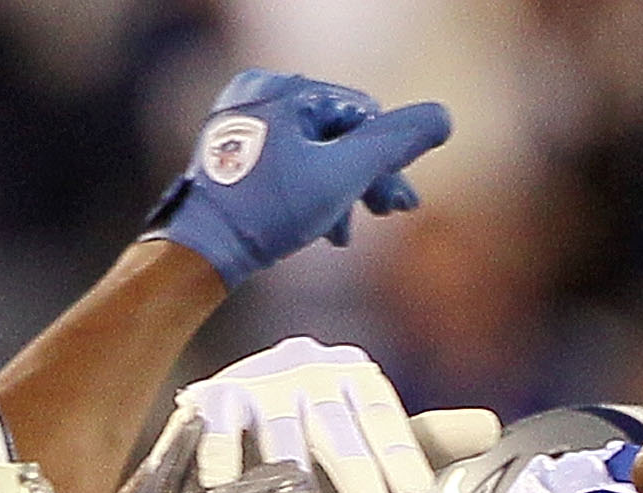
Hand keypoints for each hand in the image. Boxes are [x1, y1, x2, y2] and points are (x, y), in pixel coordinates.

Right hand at [126, 339, 492, 492]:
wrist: (230, 425)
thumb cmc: (312, 438)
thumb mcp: (367, 439)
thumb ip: (422, 439)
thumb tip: (491, 426)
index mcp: (350, 374)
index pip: (379, 411)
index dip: (396, 450)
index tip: (412, 491)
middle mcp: (305, 370)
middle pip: (331, 423)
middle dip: (351, 463)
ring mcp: (256, 384)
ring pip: (278, 440)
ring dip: (295, 491)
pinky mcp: (210, 402)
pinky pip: (219, 435)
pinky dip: (225, 466)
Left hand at [148, 67, 451, 288]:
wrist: (199, 252)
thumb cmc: (265, 212)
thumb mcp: (340, 176)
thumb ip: (392, 146)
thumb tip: (443, 117)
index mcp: (282, 90)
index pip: (358, 114)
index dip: (386, 159)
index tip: (401, 202)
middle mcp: (258, 97)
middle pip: (335, 134)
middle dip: (363, 178)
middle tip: (390, 212)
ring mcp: (241, 127)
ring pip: (313, 154)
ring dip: (339, 193)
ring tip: (348, 233)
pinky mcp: (233, 159)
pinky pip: (288, 168)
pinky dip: (310, 196)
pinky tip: (320, 229)